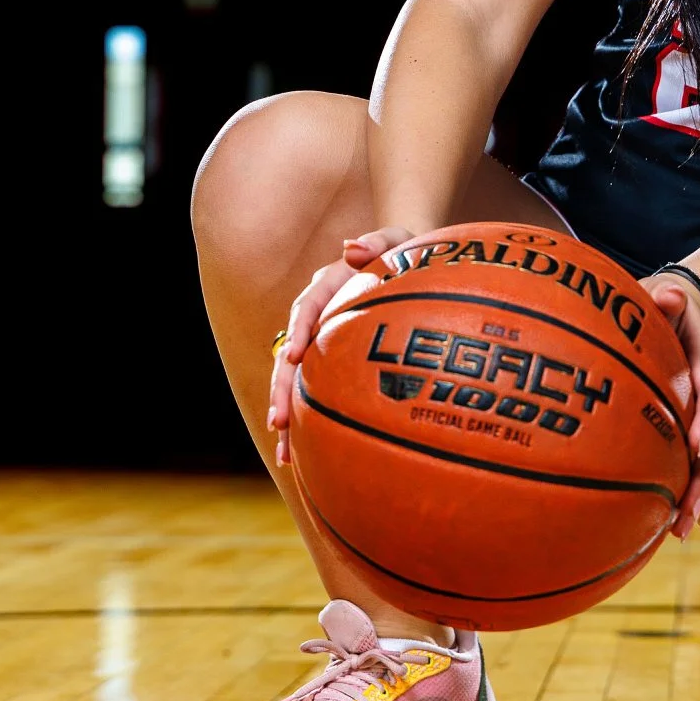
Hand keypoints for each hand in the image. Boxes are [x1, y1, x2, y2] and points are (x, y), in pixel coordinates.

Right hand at [269, 226, 412, 464]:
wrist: (420, 276)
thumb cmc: (411, 257)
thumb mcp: (400, 242)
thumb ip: (378, 242)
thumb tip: (349, 248)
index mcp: (330, 286)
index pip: (307, 309)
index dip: (298, 332)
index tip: (294, 359)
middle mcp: (320, 318)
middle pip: (290, 356)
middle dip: (282, 391)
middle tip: (279, 421)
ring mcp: (324, 343)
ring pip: (296, 383)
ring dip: (288, 415)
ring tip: (284, 452)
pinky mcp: (333, 365)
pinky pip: (315, 393)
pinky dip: (308, 423)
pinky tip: (302, 458)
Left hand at [641, 270, 699, 540]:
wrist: (676, 308)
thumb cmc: (659, 304)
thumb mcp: (661, 296)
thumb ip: (663, 298)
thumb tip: (668, 294)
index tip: (698, 442)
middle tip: (687, 506)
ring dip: (695, 493)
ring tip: (679, 529)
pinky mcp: (686, 427)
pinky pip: (688, 462)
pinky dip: (682, 490)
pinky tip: (667, 522)